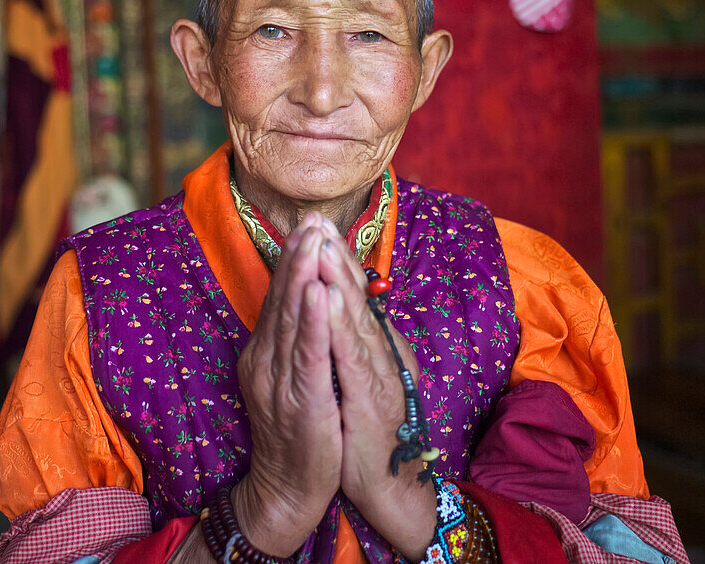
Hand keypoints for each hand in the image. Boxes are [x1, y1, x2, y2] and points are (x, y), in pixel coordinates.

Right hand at [233, 213, 341, 556]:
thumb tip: (305, 301)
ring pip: (291, 319)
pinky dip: (311, 321)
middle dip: (298, 256)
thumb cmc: (299, 430)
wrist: (289, 488)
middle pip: (283, 299)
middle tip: (311, 218)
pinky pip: (306, 355)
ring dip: (302, 276)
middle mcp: (266, 361)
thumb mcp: (290, 378)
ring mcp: (279, 381)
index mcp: (265, 353)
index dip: (293, 259)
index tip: (308, 224)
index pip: (280, 297)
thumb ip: (294, 341)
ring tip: (312, 240)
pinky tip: (317, 292)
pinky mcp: (300, 401)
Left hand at [316, 221, 436, 560]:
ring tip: (320, 245)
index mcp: (373, 347)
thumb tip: (339, 308)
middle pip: (355, 298)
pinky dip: (340, 326)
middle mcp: (379, 354)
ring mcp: (379, 375)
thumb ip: (352, 343)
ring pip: (355, 320)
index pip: (351, 296)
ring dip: (338, 280)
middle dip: (334, 256)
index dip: (335, 259)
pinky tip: (329, 300)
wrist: (387, 484)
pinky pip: (354, 358)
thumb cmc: (366, 429)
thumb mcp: (358, 378)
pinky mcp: (373, 401)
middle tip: (317, 219)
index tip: (317, 224)